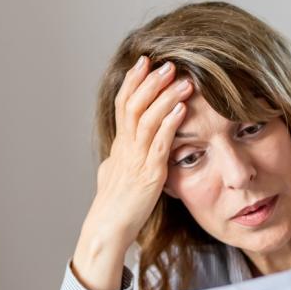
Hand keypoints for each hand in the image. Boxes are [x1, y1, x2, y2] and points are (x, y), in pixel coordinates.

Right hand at [72, 56, 192, 289]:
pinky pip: (160, 144)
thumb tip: (117, 150)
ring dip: (165, 97)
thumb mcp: (113, 174)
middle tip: (167, 63)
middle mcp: (126, 147)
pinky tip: (181, 110)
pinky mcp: (149, 174)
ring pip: (147, 120)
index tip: (145, 61)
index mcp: (120, 145)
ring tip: (182, 80)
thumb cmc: (114, 205)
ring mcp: (137, 160)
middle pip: (134, 105)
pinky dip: (170, 124)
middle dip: (151, 82)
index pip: (124, 104)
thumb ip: (119, 158)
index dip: (134, 81)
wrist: (108, 228)